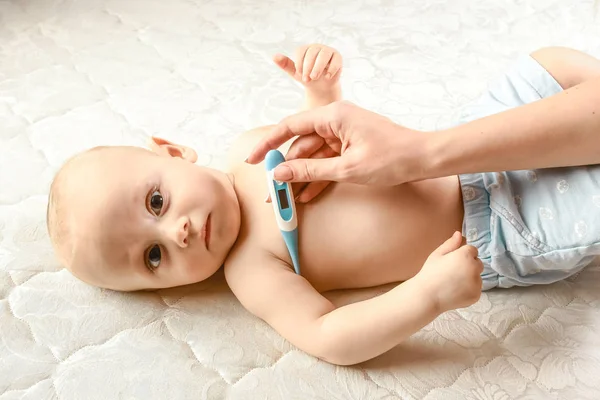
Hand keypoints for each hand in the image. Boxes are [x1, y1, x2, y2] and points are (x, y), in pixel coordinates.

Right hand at [246, 101, 428, 201]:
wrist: (424, 160)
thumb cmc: (392, 158)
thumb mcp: (347, 168)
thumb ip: (310, 170)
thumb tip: (280, 172)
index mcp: (333, 116)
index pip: (290, 126)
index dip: (268, 144)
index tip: (253, 159)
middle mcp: (335, 120)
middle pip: (300, 145)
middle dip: (286, 169)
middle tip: (272, 192)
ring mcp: (342, 134)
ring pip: (312, 156)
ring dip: (301, 178)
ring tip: (287, 201)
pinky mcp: (349, 146)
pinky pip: (326, 162)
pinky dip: (318, 178)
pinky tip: (306, 196)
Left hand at [273, 44, 342, 90]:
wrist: (320, 87)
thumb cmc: (307, 77)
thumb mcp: (295, 73)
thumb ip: (285, 64)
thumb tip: (274, 56)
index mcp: (305, 49)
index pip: (301, 51)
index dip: (299, 63)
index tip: (298, 74)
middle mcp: (317, 47)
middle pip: (312, 52)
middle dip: (308, 67)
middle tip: (306, 79)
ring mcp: (328, 51)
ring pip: (324, 54)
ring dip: (318, 67)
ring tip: (314, 77)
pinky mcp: (338, 57)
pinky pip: (336, 60)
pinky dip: (331, 69)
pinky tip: (326, 77)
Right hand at [416, 232, 482, 311]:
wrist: (427, 296)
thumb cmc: (430, 272)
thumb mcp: (437, 254)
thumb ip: (451, 243)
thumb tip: (460, 233)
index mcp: (466, 255)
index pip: (472, 250)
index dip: (462, 254)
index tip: (451, 262)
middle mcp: (475, 268)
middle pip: (478, 263)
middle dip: (469, 265)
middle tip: (452, 272)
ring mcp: (477, 283)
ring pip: (477, 277)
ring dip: (470, 277)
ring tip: (453, 283)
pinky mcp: (477, 295)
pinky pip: (476, 288)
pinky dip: (469, 289)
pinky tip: (456, 291)